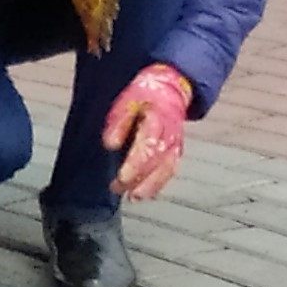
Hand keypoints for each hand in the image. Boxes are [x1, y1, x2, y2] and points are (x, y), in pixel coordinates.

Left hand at [103, 63, 195, 201]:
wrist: (170, 89)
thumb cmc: (145, 96)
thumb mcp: (126, 102)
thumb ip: (118, 123)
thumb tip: (110, 144)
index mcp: (158, 122)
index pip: (147, 148)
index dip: (135, 166)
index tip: (122, 178)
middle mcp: (170, 137)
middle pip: (157, 163)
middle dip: (140, 180)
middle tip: (123, 192)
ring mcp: (175, 145)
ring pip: (166, 170)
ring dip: (151, 186)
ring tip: (134, 197)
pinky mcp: (176, 151)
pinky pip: (169, 170)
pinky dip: (159, 184)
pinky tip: (146, 193)